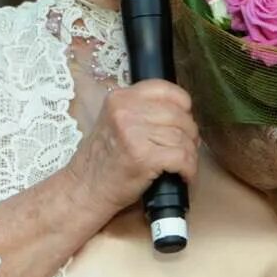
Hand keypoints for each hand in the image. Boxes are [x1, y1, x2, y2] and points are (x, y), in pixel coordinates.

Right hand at [63, 80, 199, 221]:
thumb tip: (181, 112)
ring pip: (183, 138)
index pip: (166, 90)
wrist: (86, 187)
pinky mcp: (143, 156)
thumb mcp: (115, 121)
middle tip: (184, 149)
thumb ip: (141, 110)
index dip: (183, 106)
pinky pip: (182, 157)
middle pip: (180, 116)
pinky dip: (188, 169)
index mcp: (120, 98)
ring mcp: (133, 133)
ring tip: (182, 165)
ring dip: (189, 155)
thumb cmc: (104, 159)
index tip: (182, 121)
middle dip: (189, 135)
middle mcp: (125, 110)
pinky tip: (182, 175)